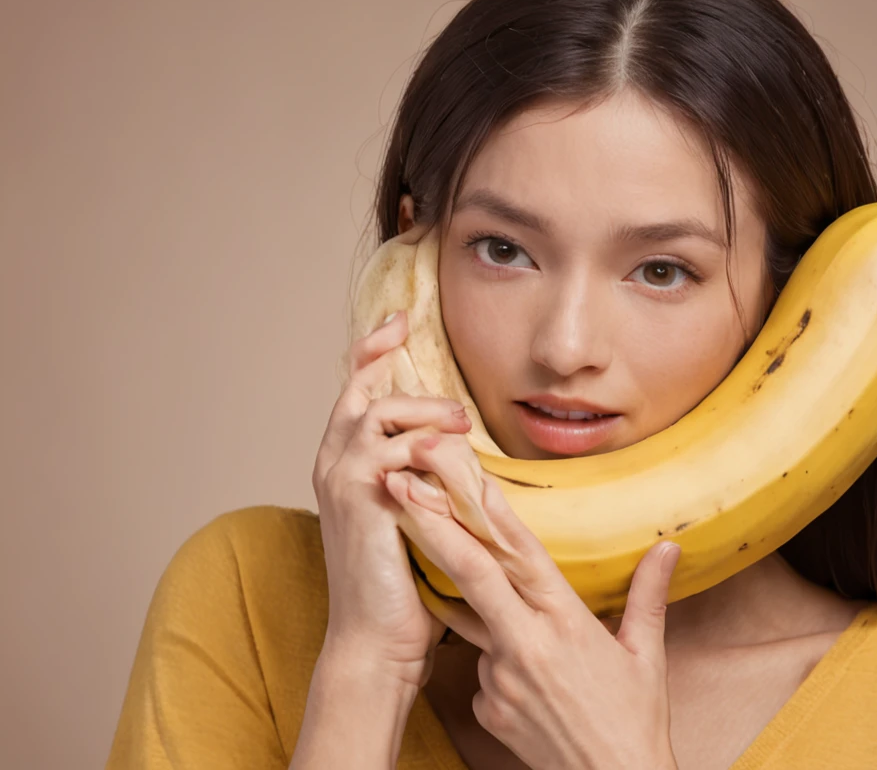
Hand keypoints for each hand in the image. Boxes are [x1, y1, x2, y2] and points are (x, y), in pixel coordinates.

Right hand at [310, 311, 471, 688]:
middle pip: (359, 386)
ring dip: (425, 410)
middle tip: (445, 386)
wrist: (378, 638)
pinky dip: (427, 448)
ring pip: (379, 409)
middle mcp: (334, 462)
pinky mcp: (357, 495)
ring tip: (461, 427)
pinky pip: (394, 447)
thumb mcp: (415, 512)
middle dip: (394, 362)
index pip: (356, 389)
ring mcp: (340, 476)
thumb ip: (423, 473)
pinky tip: (454, 465)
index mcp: (346, 463)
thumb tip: (455, 443)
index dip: (374, 350)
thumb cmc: (403, 582)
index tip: (400, 321)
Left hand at [385, 436, 682, 769]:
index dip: (486, 512)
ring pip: (476, 623)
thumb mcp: (647, 653)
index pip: (520, 556)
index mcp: (567, 623)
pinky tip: (531, 682)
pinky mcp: (487, 710)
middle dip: (433, 527)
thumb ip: (648, 593)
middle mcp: (527, 646)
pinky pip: (483, 668)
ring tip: (479, 592)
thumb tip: (668, 546)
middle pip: (471, 575)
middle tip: (402, 486)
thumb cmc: (636, 721)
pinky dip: (497, 661)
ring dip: (472, 602)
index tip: (458, 475)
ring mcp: (501, 680)